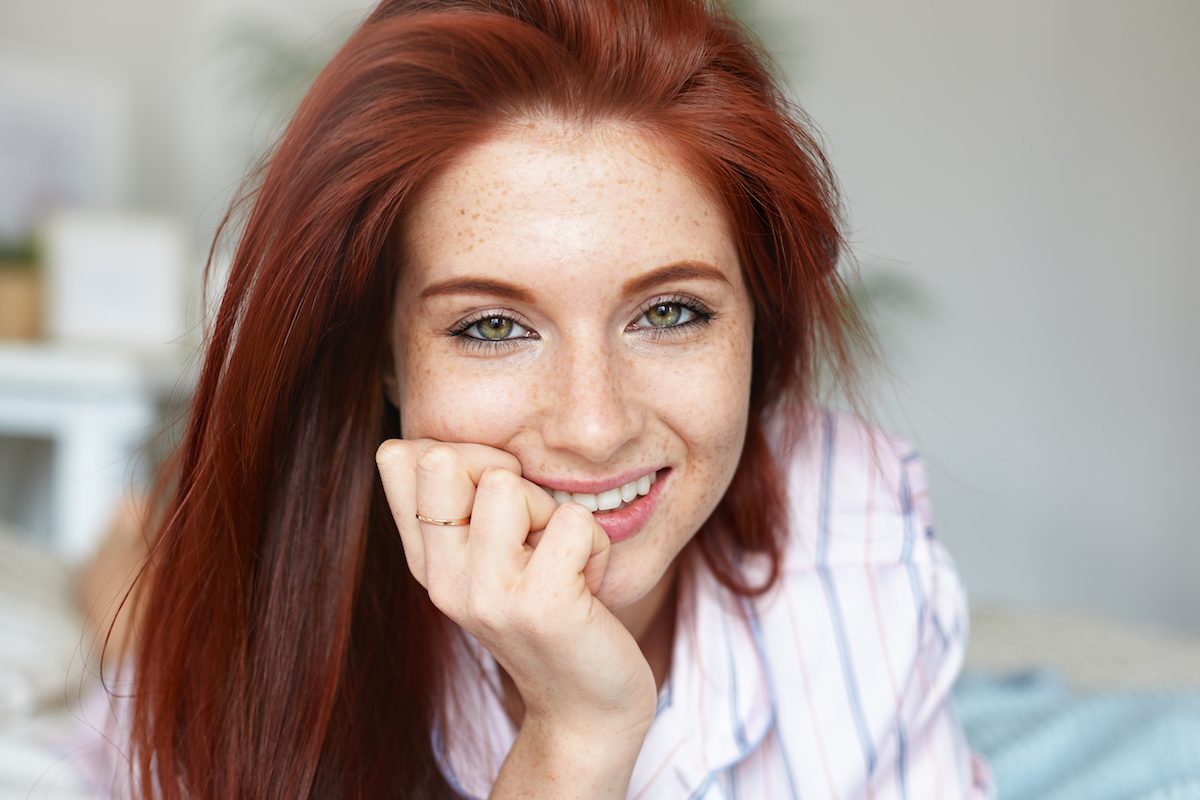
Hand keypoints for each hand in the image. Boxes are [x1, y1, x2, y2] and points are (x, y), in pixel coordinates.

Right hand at [375, 439, 657, 742]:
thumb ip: (462, 503)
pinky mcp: (540, 607)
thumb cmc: (550, 610)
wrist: (586, 706)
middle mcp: (442, 579)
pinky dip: (596, 544)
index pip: (398, 457)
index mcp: (426, 561)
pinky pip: (572, 520)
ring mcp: (487, 596)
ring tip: (560, 560)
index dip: (460, 452)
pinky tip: (588, 585)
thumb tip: (437, 445)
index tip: (495, 499)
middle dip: (505, 476)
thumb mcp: (492, 556)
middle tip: (533, 532)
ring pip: (507, 484)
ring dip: (552, 512)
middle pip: (445, 458)